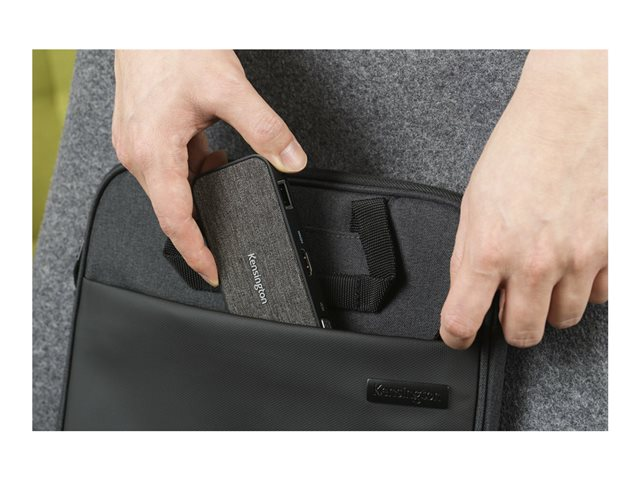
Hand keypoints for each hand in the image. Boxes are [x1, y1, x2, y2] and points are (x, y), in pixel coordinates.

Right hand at [112, 50, 306, 285]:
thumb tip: (291, 159)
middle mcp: (138, 154)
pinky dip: (192, 168)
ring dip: (201, 188)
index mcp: (153, 153)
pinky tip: (210, 151)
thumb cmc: (174, 46)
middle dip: (204, 221)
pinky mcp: (142, 133)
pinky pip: (168, 167)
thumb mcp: (229, 89)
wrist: (148, 18)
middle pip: (172, 208)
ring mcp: (137, 144)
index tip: (213, 272)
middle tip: (232, 224)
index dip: (197, 252)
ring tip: (226, 174)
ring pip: (172, 186)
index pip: (175, 220)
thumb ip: (264, 129)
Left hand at [439, 50, 607, 348]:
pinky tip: (575, 262)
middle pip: (523, 333)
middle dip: (511, 325)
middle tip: (508, 307)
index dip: (457, 335)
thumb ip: (470, 252)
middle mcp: (534, 262)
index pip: (463, 319)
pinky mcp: (614, 251)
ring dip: (549, 305)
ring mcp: (579, 259)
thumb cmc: (522, 148)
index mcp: (489, 248)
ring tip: (543, 276)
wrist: (574, 112)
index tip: (459, 335)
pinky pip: (600, 296)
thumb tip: (466, 290)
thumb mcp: (474, 202)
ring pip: (563, 319)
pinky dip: (585, 287)